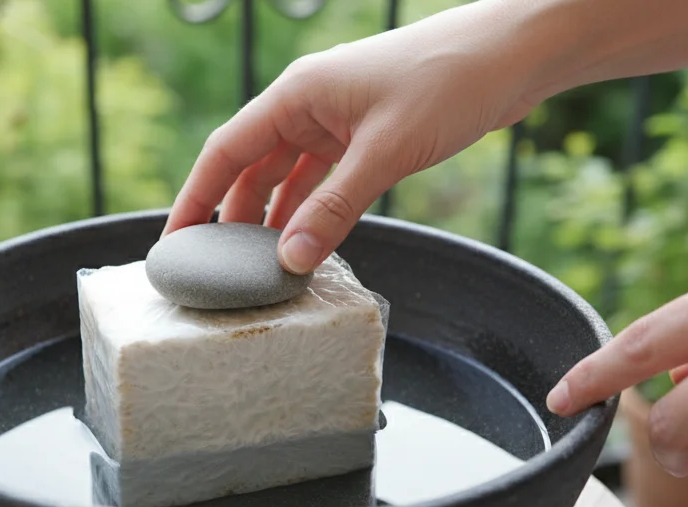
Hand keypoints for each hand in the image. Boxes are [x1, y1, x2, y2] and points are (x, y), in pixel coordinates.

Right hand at [163, 1, 546, 273]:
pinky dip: (312, 211)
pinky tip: (306, 244)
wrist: (511, 56)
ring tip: (257, 268)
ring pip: (287, 178)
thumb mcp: (384, 154)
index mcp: (296, 95)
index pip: (225, 151)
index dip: (195, 199)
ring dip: (273, 219)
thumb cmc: (448, 82)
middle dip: (231, 218)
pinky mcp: (366, 136)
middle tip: (216, 269)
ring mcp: (337, 121)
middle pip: (250, 168)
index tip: (175, 243)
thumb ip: (333, 210)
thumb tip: (290, 261)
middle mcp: (308, 105)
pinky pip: (324, 181)